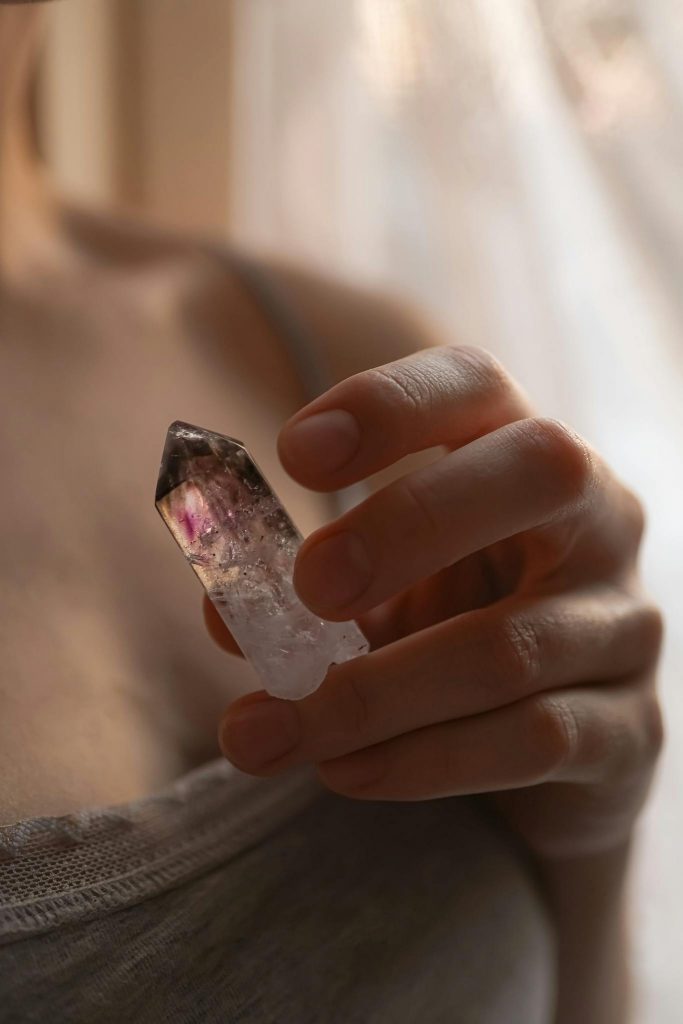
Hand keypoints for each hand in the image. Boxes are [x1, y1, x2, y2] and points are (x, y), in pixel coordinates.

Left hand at [208, 346, 663, 860]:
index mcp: (521, 456)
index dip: (389, 405)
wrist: (557, 745)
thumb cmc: (452, 631)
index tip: (292, 454)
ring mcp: (624, 623)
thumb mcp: (380, 592)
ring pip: (507, 646)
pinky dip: (422, 760)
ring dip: (369, 695)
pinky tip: (344, 771)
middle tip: (308, 585)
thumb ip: (309, 593)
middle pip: (538, 473)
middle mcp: (598, 520)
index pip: (475, 386)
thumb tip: (225, 615)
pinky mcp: (631, 727)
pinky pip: (532, 739)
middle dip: (409, 524)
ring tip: (262, 731)